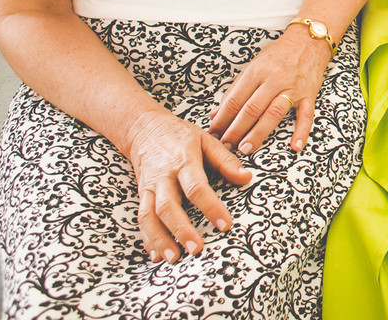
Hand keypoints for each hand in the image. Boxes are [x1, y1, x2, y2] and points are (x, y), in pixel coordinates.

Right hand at [126, 110, 252, 262]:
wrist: (144, 128)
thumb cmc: (181, 136)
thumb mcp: (206, 140)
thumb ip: (226, 160)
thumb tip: (247, 178)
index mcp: (183, 161)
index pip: (196, 187)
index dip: (211, 207)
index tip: (225, 225)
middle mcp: (163, 176)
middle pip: (168, 206)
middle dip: (181, 230)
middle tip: (196, 250)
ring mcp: (149, 187)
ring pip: (149, 216)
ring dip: (160, 239)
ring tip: (173, 259)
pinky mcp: (141, 194)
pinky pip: (141, 218)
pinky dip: (147, 238)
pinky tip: (155, 255)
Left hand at [209, 29, 330, 154]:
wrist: (308, 41)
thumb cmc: (278, 54)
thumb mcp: (253, 66)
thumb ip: (235, 90)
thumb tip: (216, 113)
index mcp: (256, 72)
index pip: (235, 99)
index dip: (222, 118)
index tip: (214, 133)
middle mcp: (274, 80)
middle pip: (251, 109)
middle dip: (235, 130)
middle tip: (225, 146)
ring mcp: (292, 88)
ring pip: (273, 113)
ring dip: (258, 133)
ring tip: (245, 148)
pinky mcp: (309, 95)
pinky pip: (306, 115)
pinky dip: (301, 131)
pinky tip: (295, 147)